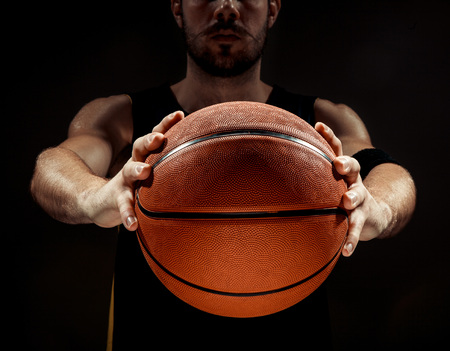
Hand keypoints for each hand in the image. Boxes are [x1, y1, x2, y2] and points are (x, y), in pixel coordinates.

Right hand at [86, 111, 183, 230]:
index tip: (180, 114)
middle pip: (140, 147)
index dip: (167, 124)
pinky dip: (127, 214)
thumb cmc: (137, 186)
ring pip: (129, 172)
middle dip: (149, 140)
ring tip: (145, 171)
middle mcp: (135, 164)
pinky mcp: (116, 199)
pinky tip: (132, 225)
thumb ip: (173, 168)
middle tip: (159, 138)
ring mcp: (124, 181)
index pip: (156, 135)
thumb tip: (209, 167)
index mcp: (147, 157)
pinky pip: (122, 206)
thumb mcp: (153, 174)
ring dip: (136, 169)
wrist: (101, 202)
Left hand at [315, 122, 388, 256]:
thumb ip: (307, 174)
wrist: (373, 214)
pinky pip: (357, 229)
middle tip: (338, 164)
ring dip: (353, 197)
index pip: (337, 149)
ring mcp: (360, 199)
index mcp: (341, 170)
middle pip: (354, 167)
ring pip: (359, 196)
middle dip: (346, 164)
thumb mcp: (328, 181)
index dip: (329, 137)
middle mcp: (353, 181)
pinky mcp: (364, 218)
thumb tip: (272, 165)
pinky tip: (346, 252)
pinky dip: (352, 240)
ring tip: (346, 203)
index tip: (318, 126)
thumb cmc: (340, 194)